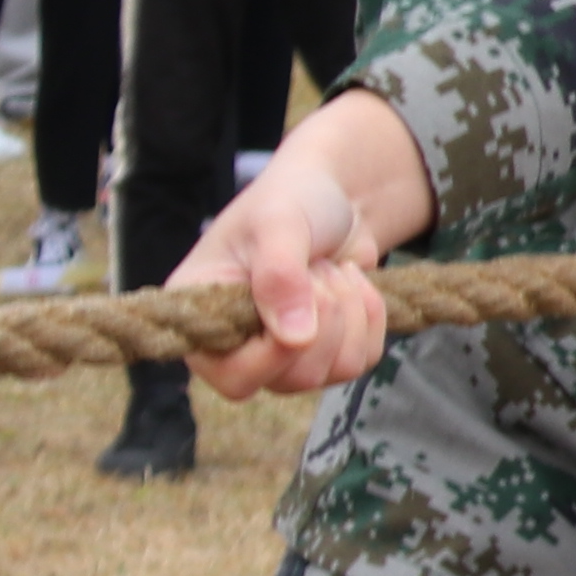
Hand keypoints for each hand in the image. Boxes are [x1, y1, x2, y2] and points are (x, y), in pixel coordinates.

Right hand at [171, 95, 433, 401]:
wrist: (332, 197)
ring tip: (330, 269)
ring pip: (338, 370)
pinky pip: (366, 358)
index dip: (278, 351)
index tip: (303, 293)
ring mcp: (284, 356)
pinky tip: (352, 281)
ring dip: (351, 311)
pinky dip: (372, 315)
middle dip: (326, 315)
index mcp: (203, 317)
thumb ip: (279, 276)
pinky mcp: (328, 352)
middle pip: (297, 378)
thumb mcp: (278, 223)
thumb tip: (294, 340)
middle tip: (316, 268)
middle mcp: (237, 347)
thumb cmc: (290, 200)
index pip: (233, 376)